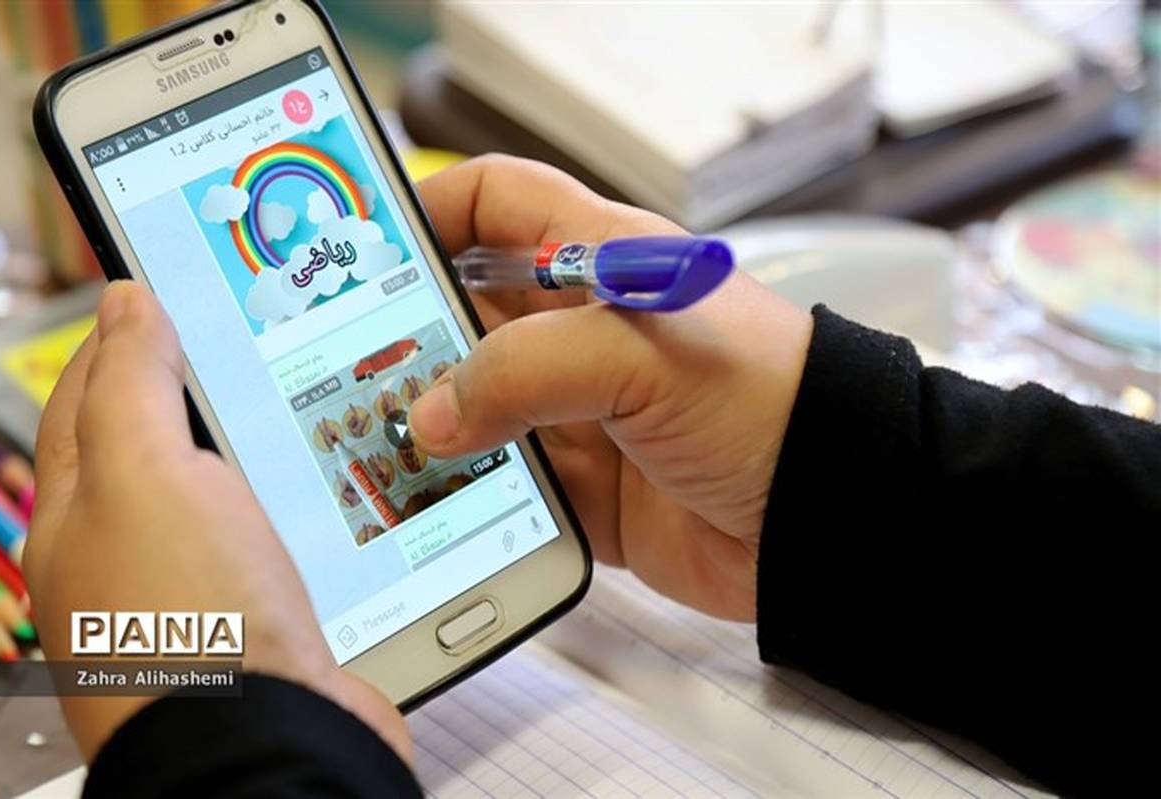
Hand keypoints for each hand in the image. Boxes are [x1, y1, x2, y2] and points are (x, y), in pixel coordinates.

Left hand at [26, 282, 410, 763]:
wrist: (266, 747)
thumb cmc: (189, 627)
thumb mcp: (146, 474)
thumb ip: (132, 385)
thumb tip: (127, 303)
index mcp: (81, 513)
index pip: (89, 393)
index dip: (126, 330)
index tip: (170, 286)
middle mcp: (133, 553)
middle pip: (163, 442)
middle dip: (200, 384)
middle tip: (251, 335)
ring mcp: (200, 589)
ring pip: (231, 491)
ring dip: (261, 447)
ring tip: (303, 401)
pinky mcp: (263, 618)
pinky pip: (283, 540)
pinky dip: (303, 507)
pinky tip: (337, 492)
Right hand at [411, 155, 812, 620]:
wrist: (833, 511)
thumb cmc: (769, 398)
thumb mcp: (643, 353)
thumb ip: (526, 371)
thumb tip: (434, 415)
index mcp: (601, 262)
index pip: (497, 204)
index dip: (430, 211)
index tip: (365, 248)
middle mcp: (583, 332)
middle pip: (467, 314)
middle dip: (409, 337)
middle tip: (345, 367)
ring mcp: (583, 410)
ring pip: (477, 406)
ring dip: (432, 426)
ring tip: (370, 441)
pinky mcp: (589, 487)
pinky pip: (507, 486)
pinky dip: (470, 497)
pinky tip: (434, 504)